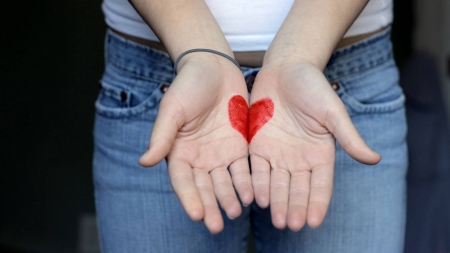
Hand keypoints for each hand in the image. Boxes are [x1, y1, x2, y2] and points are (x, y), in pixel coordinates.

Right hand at [139, 54, 252, 233]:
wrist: (215, 66)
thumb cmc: (188, 84)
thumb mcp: (173, 108)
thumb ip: (161, 135)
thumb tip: (144, 161)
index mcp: (178, 152)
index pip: (182, 181)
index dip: (188, 198)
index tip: (196, 214)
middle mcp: (198, 158)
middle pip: (204, 187)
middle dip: (210, 206)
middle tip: (217, 226)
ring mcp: (219, 154)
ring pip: (224, 182)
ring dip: (229, 198)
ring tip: (236, 212)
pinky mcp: (239, 147)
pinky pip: (243, 169)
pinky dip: (247, 182)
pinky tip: (252, 194)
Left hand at [249, 61, 380, 230]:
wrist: (285, 68)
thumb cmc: (313, 87)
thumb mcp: (333, 112)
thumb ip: (349, 137)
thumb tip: (374, 160)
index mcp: (320, 154)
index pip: (320, 185)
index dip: (317, 203)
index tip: (313, 222)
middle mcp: (299, 159)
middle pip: (297, 189)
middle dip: (293, 207)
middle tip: (289, 224)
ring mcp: (278, 154)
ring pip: (276, 183)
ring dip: (276, 201)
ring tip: (274, 220)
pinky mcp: (258, 146)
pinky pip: (256, 168)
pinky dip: (257, 183)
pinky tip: (255, 197)